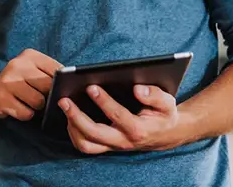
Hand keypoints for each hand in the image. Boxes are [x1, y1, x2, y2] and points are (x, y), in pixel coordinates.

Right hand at [0, 49, 61, 121]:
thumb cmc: (18, 83)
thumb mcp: (33, 70)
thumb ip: (50, 73)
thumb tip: (71, 84)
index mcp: (29, 55)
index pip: (56, 69)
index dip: (60, 82)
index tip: (57, 87)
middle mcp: (17, 65)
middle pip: (48, 85)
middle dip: (48, 95)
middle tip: (39, 95)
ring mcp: (8, 82)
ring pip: (38, 101)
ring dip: (36, 107)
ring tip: (27, 101)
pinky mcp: (1, 99)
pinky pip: (26, 113)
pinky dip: (25, 114)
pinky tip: (18, 107)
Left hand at [60, 84, 181, 153]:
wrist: (166, 135)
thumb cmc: (164, 115)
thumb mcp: (167, 103)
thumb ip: (154, 95)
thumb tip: (137, 89)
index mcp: (138, 129)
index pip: (118, 116)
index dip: (104, 101)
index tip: (91, 86)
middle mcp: (123, 141)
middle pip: (94, 135)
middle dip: (76, 117)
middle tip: (64, 100)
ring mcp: (113, 145)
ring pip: (86, 144)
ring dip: (71, 127)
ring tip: (65, 106)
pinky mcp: (106, 145)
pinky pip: (85, 145)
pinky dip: (74, 132)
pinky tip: (70, 115)